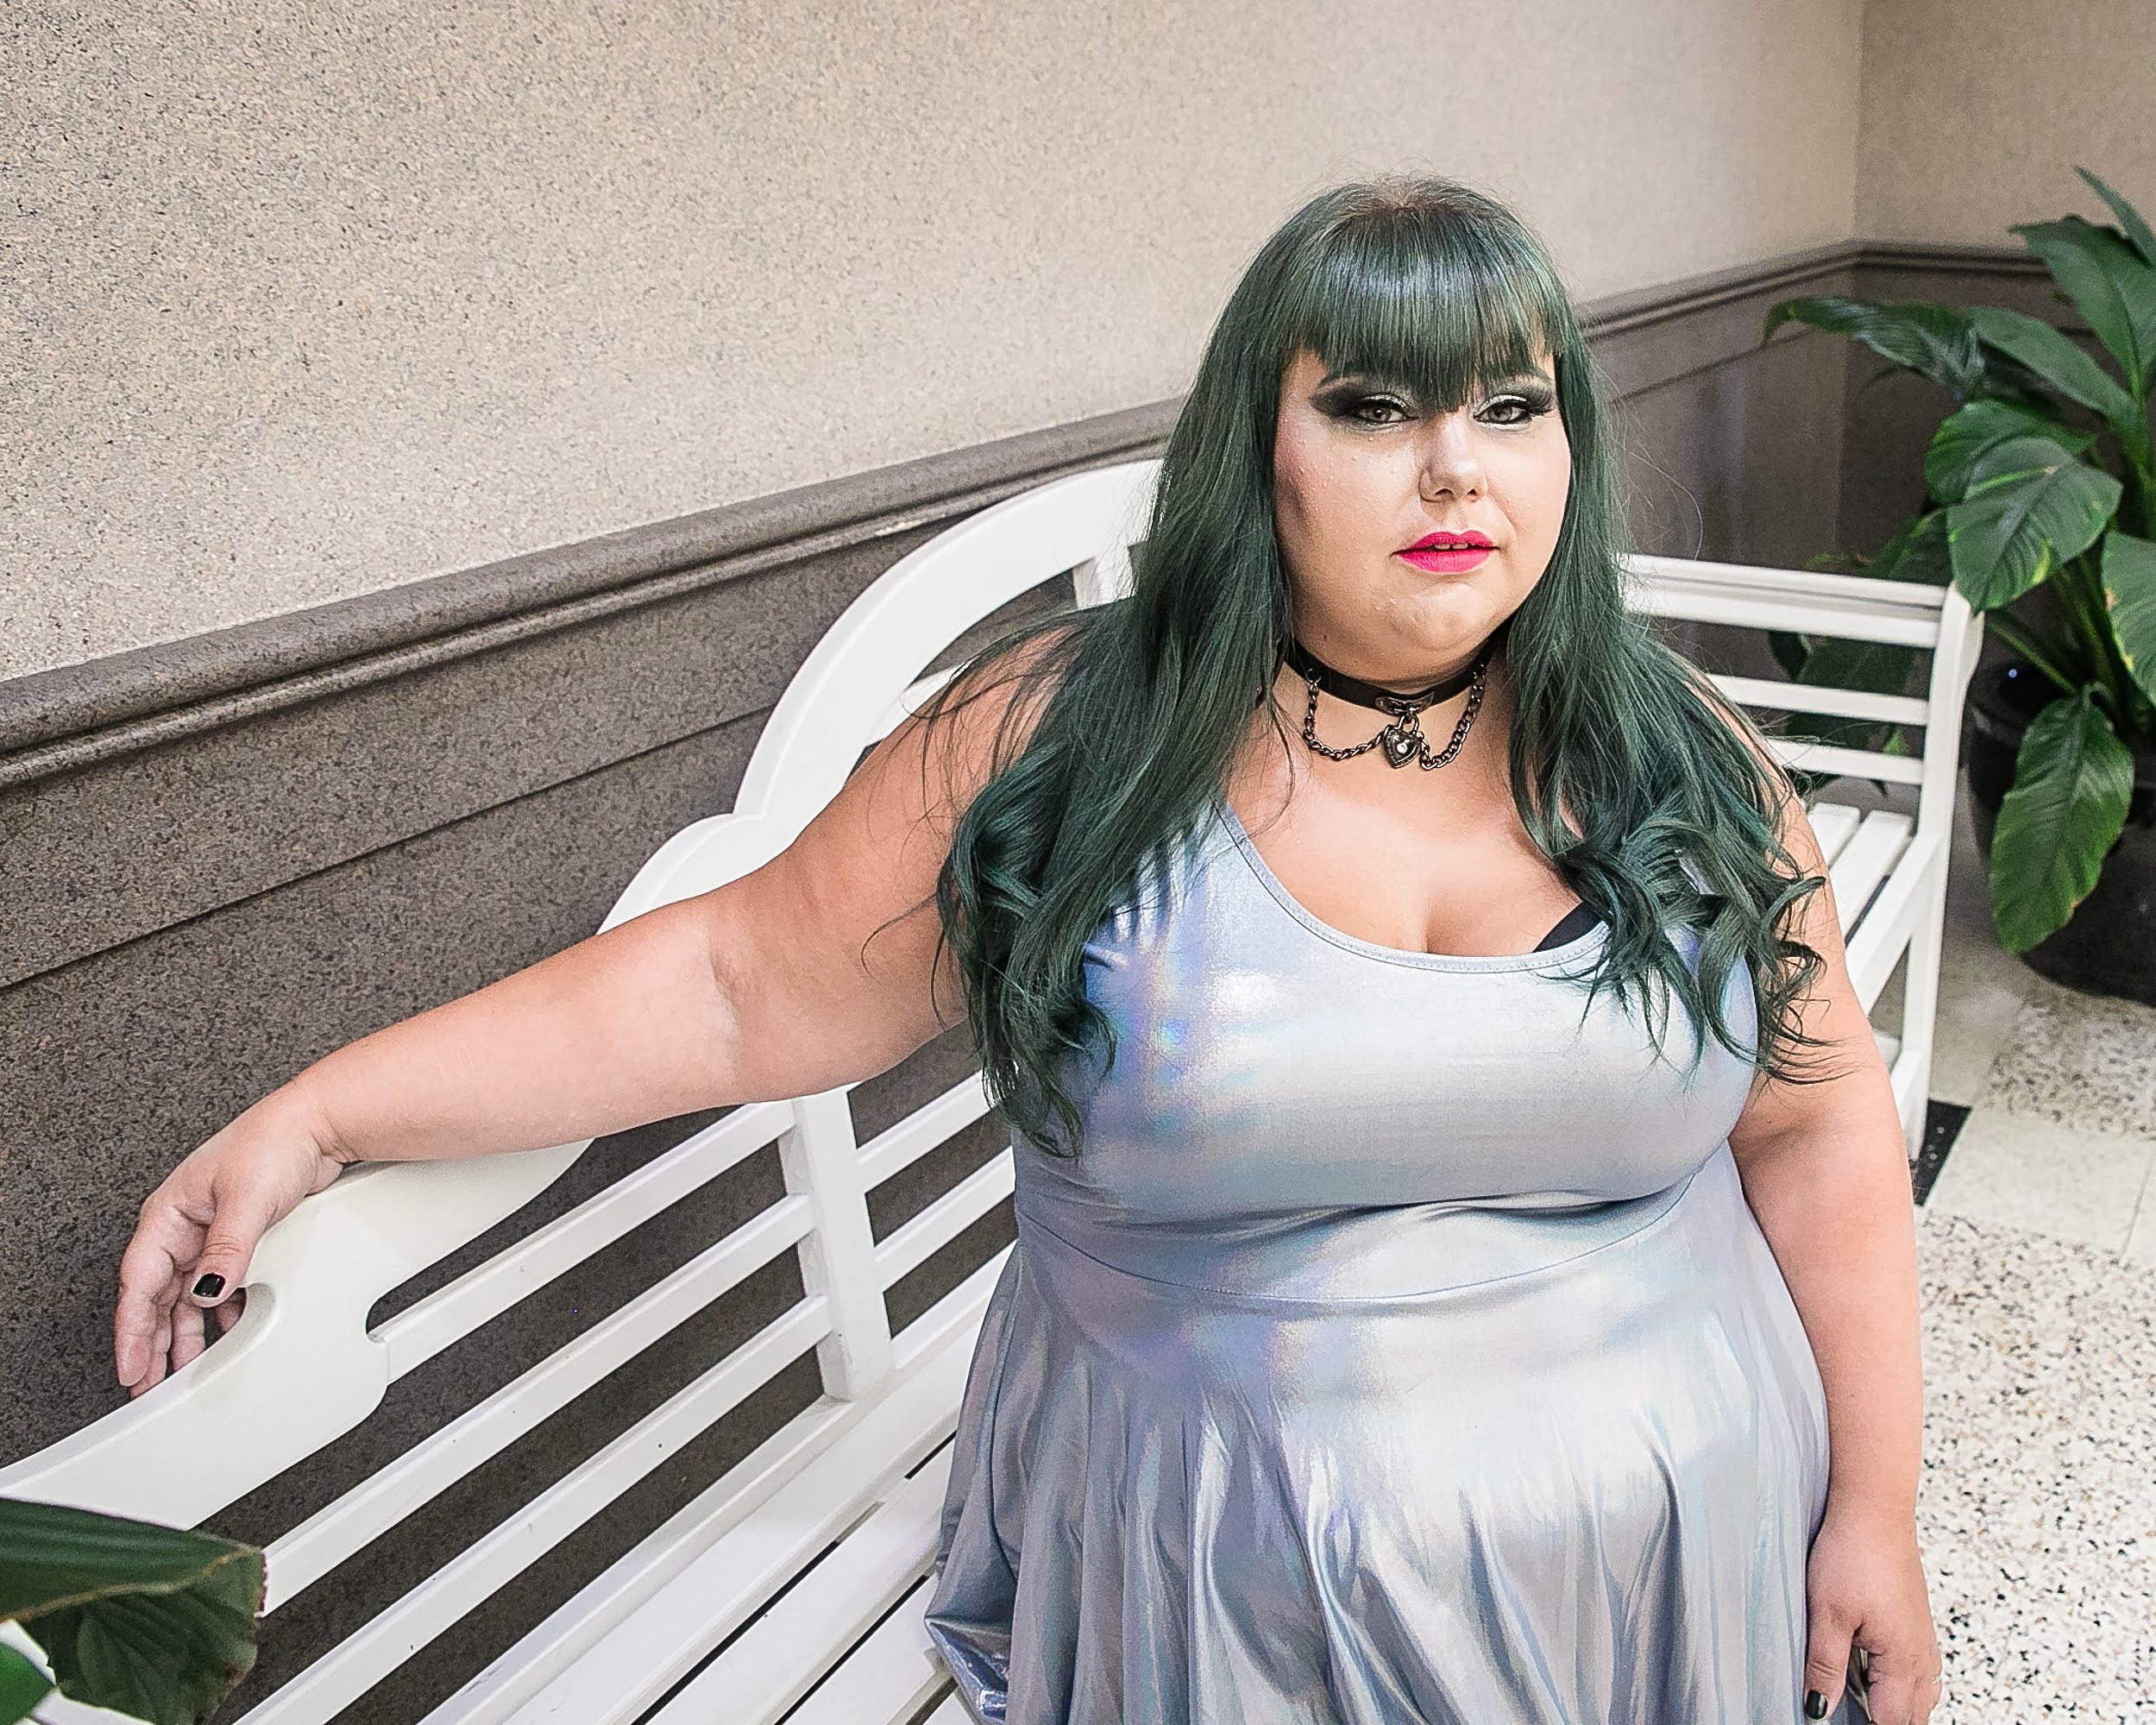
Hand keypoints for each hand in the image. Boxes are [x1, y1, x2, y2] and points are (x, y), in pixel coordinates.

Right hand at [114, 1090, 349, 1395]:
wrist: (318, 1125)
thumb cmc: (273, 1143)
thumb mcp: (247, 1200)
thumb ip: (228, 1249)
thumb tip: (209, 1292)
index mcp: (168, 1216)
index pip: (139, 1284)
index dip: (132, 1331)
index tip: (131, 1368)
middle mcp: (183, 1228)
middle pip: (156, 1297)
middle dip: (150, 1343)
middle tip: (148, 1385)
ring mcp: (209, 1235)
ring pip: (186, 1297)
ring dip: (183, 1334)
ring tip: (179, 1372)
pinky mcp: (238, 1240)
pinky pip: (219, 1287)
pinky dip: (218, 1315)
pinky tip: (224, 1335)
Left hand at [1803, 1504, 1940, 1723]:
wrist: (1875, 1510)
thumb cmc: (1851, 1553)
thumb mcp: (1827, 1614)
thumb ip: (1825, 1667)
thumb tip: (1819, 1709)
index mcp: (1902, 1662)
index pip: (1893, 1723)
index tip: (1837, 1721)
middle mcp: (1922, 1657)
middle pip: (1911, 1717)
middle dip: (1884, 1723)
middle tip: (1847, 1714)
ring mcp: (1923, 1641)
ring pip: (1920, 1698)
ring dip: (1895, 1709)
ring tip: (1861, 1704)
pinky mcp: (1917, 1626)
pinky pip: (1919, 1674)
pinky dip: (1902, 1687)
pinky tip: (1877, 1679)